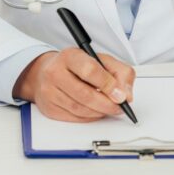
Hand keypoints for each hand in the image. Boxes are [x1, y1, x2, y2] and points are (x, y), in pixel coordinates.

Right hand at [12, 48, 134, 121]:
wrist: (47, 72)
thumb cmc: (76, 66)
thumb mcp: (100, 60)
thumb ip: (120, 72)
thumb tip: (126, 95)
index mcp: (70, 56)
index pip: (90, 71)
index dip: (108, 85)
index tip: (120, 94)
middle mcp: (55, 72)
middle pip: (85, 95)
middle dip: (107, 104)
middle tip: (119, 107)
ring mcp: (49, 91)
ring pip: (80, 109)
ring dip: (99, 112)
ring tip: (108, 108)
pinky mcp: (49, 108)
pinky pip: (74, 118)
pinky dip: (89, 117)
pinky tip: (94, 111)